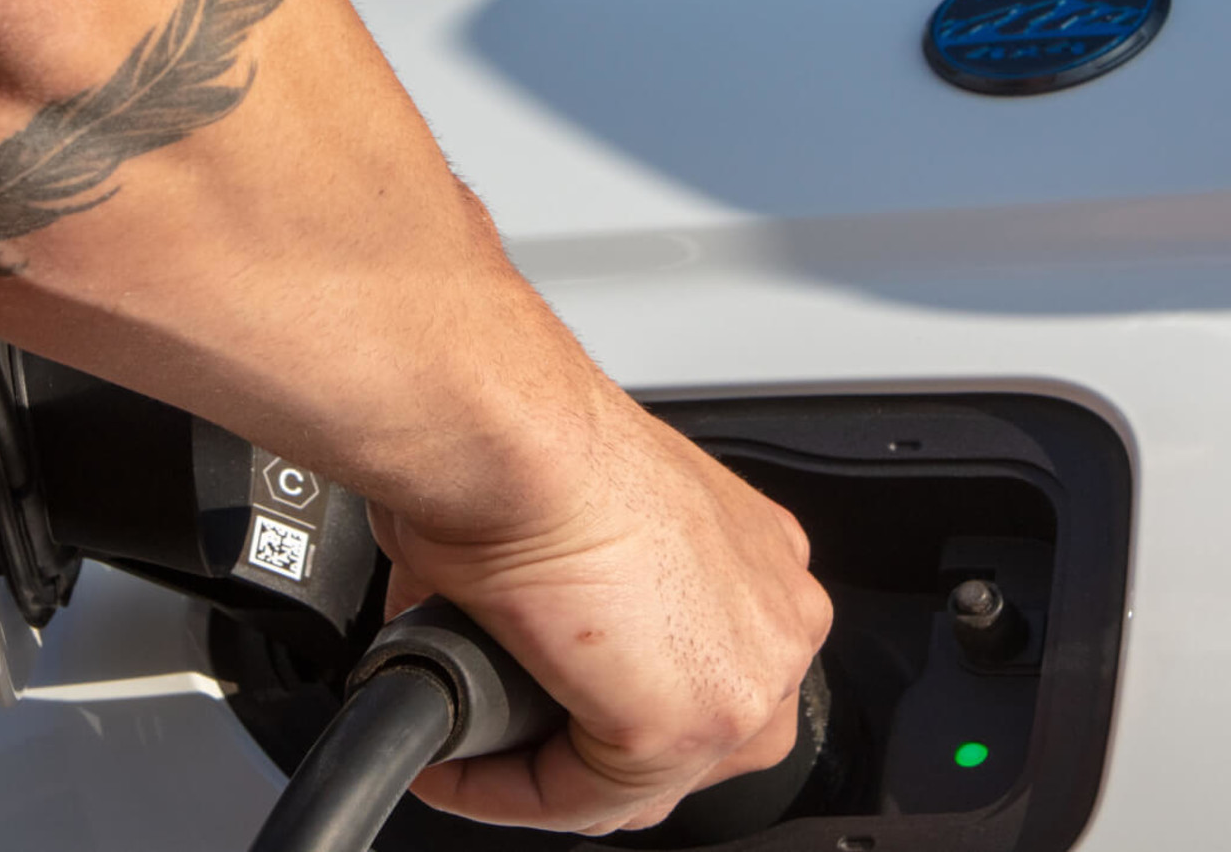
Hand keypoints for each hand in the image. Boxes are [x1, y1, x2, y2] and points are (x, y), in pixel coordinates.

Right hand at [369, 393, 832, 834]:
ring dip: (541, 780)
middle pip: (690, 747)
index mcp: (754, 557)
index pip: (701, 677)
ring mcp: (745, 676)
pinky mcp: (685, 726)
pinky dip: (505, 795)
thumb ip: (579, 593)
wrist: (510, 432)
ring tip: (467, 759)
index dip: (607, 707)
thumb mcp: (580, 518)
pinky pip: (582, 798)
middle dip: (587, 759)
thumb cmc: (529, 442)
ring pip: (637, 781)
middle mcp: (774, 615)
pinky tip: (455, 766)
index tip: (535, 709)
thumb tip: (504, 636)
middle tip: (499, 746)